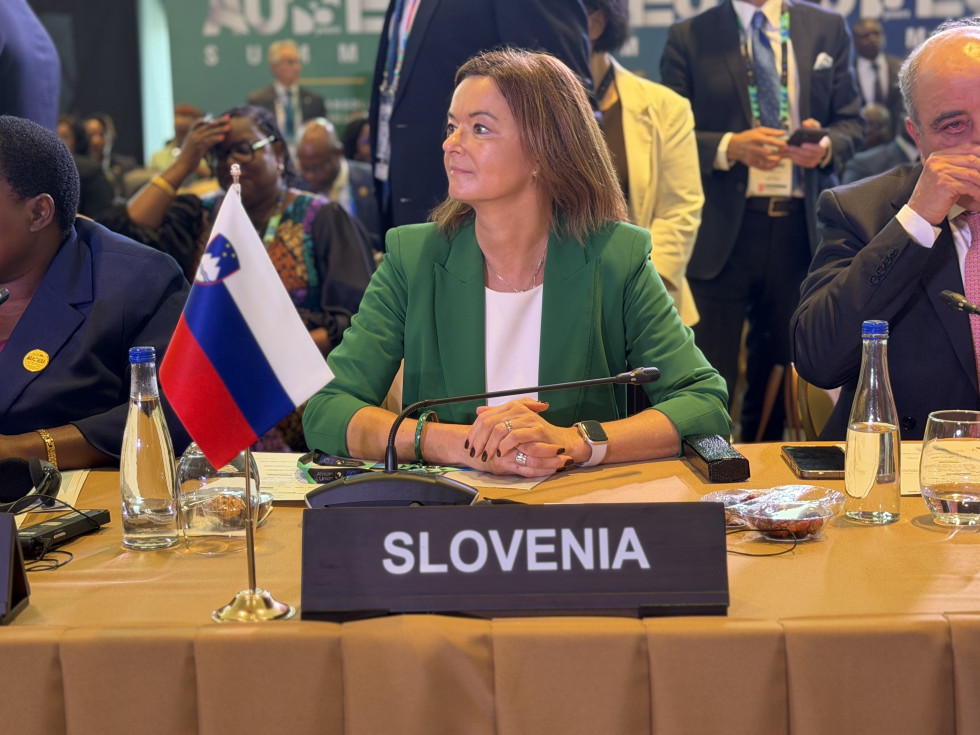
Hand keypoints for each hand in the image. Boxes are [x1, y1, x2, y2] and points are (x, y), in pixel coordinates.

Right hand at [176, 115, 229, 177]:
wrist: (183, 165)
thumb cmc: (189, 158)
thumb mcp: (195, 147)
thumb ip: (202, 142)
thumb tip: (211, 140)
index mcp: (192, 133)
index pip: (201, 122)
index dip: (211, 119)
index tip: (220, 118)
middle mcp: (193, 134)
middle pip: (207, 125)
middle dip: (218, 121)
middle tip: (228, 118)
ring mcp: (195, 139)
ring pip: (209, 132)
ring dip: (220, 129)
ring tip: (229, 127)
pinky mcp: (197, 146)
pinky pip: (208, 140)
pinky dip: (215, 138)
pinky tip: (223, 137)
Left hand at [463, 399, 577, 476]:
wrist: (560, 442)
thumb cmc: (537, 435)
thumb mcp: (515, 424)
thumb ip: (498, 416)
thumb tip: (479, 410)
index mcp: (511, 406)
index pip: (485, 417)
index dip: (474, 432)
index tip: (469, 445)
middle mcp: (518, 409)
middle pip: (489, 423)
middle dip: (479, 440)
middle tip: (476, 453)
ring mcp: (527, 418)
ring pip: (499, 429)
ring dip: (490, 445)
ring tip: (488, 456)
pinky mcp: (536, 429)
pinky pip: (514, 436)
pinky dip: (505, 446)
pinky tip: (501, 454)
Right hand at [727, 127, 785, 169]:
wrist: (734, 146)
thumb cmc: (748, 137)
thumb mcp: (759, 130)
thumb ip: (772, 132)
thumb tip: (784, 133)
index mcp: (756, 138)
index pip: (769, 141)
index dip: (779, 144)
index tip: (785, 145)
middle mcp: (753, 148)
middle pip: (768, 153)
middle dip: (778, 154)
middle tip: (784, 153)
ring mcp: (752, 157)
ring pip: (766, 161)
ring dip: (775, 161)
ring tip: (780, 158)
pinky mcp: (751, 163)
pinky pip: (762, 167)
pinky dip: (770, 167)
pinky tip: (775, 164)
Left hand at [782, 118, 828, 168]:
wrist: (817, 143)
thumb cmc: (815, 134)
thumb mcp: (815, 126)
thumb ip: (811, 123)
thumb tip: (804, 123)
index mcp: (825, 144)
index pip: (819, 148)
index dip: (811, 147)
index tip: (802, 144)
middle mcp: (822, 154)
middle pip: (809, 155)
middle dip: (798, 151)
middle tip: (789, 147)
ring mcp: (816, 160)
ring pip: (805, 160)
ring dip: (794, 156)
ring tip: (786, 150)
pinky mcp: (811, 164)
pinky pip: (803, 163)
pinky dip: (795, 159)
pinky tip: (789, 155)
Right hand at [908, 143, 979, 224]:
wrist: (918, 214)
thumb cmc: (934, 197)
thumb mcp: (944, 176)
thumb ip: (958, 166)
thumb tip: (978, 161)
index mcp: (937, 156)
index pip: (968, 148)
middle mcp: (937, 161)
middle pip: (972, 159)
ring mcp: (940, 172)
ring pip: (972, 174)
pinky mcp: (944, 184)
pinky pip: (969, 186)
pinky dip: (977, 193)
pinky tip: (978, 198)